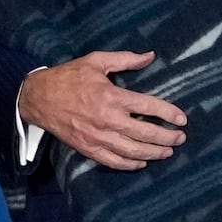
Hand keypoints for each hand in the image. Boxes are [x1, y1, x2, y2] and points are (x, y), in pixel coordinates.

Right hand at [18, 50, 186, 170]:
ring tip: (167, 152)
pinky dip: (130, 164)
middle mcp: (107, 119)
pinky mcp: (88, 149)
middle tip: (180, 139)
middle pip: (145, 133)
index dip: (168, 114)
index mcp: (111, 96)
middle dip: (167, 138)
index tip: (182, 119)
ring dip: (154, 153)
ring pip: (133, 151)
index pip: (148, 107)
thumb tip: (150, 56)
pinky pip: (114, 162)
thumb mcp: (96, 61)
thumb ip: (125, 59)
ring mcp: (98, 137)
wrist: (39, 98)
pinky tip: (142, 162)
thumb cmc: (68, 77)